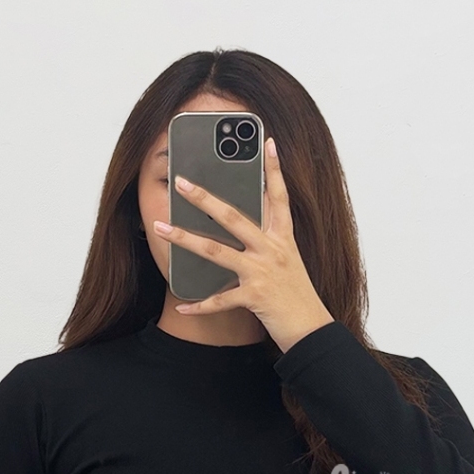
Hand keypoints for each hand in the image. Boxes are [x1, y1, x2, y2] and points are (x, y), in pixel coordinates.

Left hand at [155, 136, 334, 353]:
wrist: (312, 331)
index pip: (279, 197)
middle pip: (234, 217)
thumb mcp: (289, 261)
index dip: (274, 169)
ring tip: (162, 228)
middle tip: (181, 182)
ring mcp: (262, 273)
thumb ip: (270, 241)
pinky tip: (182, 306)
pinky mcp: (255, 298)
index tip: (266, 142)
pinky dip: (199, 305)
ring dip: (185, 238)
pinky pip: (220, 300)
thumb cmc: (298, 297)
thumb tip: (245, 224)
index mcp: (283, 239)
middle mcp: (273, 251)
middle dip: (204, 197)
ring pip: (216, 251)